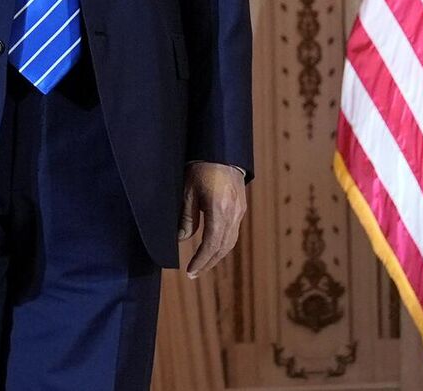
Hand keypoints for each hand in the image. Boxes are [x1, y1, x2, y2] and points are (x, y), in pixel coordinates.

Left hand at [179, 162, 246, 277]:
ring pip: (231, 240)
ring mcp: (240, 209)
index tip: (191, 271)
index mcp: (220, 209)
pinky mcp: (240, 206)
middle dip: (209, 262)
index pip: (212, 243)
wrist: (221, 149)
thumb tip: (182, 239)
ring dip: (217, 255)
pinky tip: (213, 246)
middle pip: (224, 246)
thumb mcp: (187, 191)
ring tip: (203, 264)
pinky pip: (233, 231)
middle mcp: (234, 212)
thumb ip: (186, 217)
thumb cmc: (201, 167)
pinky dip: (223, 243)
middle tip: (194, 273)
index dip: (201, 260)